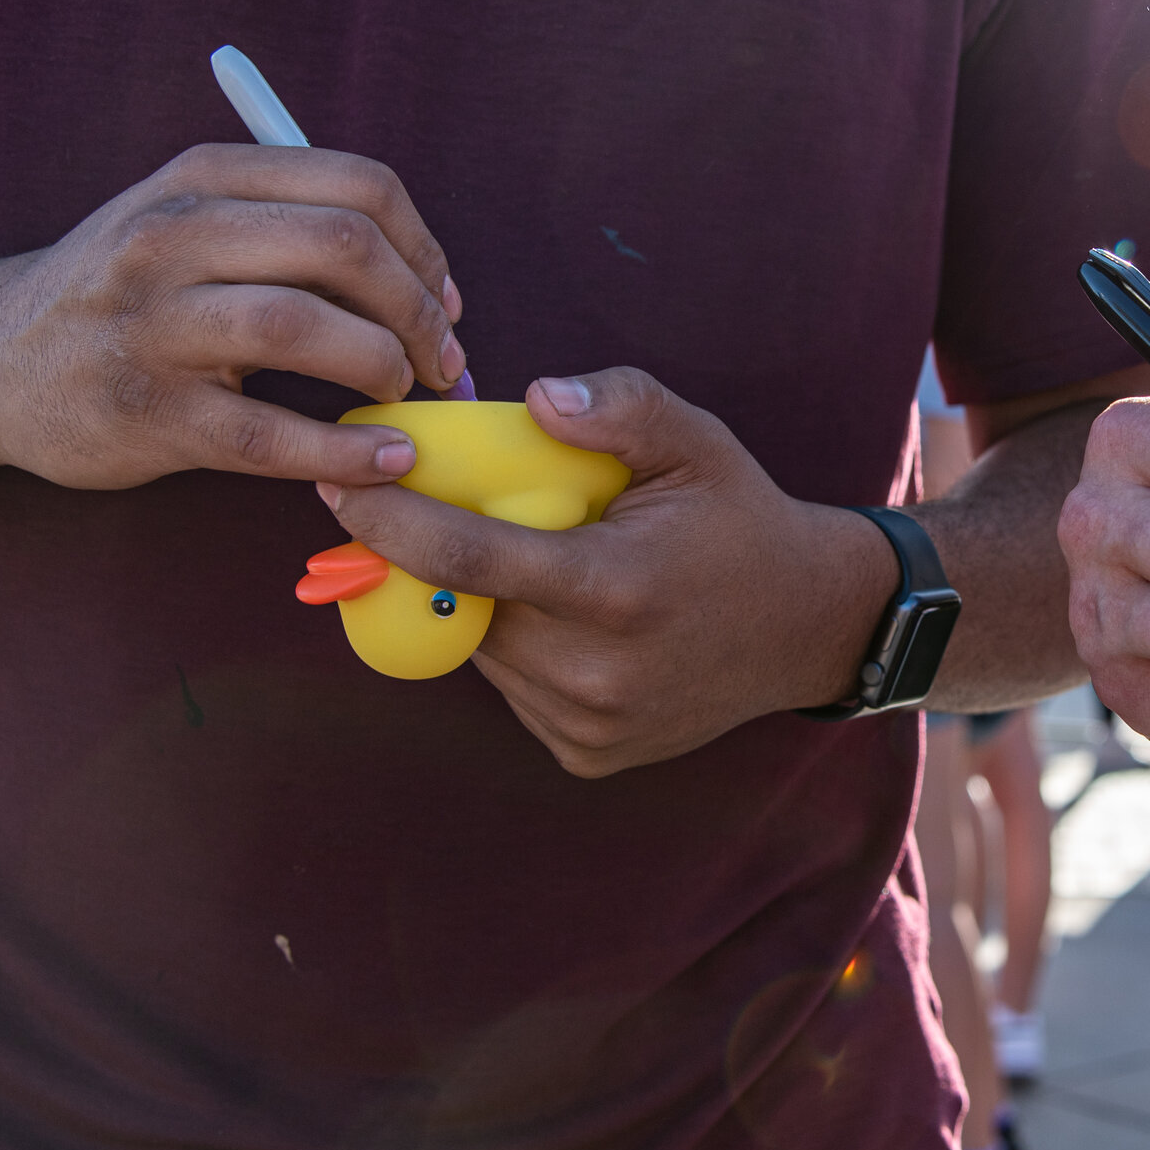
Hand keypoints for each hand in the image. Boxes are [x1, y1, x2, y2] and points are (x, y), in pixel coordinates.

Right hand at [0, 144, 466, 489]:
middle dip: (418, 310)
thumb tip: (431, 282)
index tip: (445, 302)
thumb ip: (294, 226)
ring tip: (402, 395)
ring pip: (304, 328)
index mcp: (204, 178)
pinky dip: (346, 450)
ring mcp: (152, 325)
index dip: (426, 249)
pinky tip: (388, 458)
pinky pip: (268, 434)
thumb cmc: (127, 293)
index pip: (360, 185)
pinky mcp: (146, 414)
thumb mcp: (190, 221)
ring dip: (384, 367)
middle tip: (440, 361)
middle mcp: (172, 237)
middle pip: (344, 246)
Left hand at [320, 368, 895, 777]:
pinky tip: (581, 624)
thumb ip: (619, 406)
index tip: (341, 486)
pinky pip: (515, 690)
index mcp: (617, 589)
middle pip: (466, 604)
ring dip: (489, 604)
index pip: (469, 558)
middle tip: (466, 511)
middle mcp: (596, 672)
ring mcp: (590, 723)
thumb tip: (534, 396)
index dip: (391, 522)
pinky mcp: (587, 753)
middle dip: (446, 556)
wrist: (807, 625)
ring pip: (484, 651)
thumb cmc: (739, 520)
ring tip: (557, 566)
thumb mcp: (696, 442)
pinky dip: (523, 650)